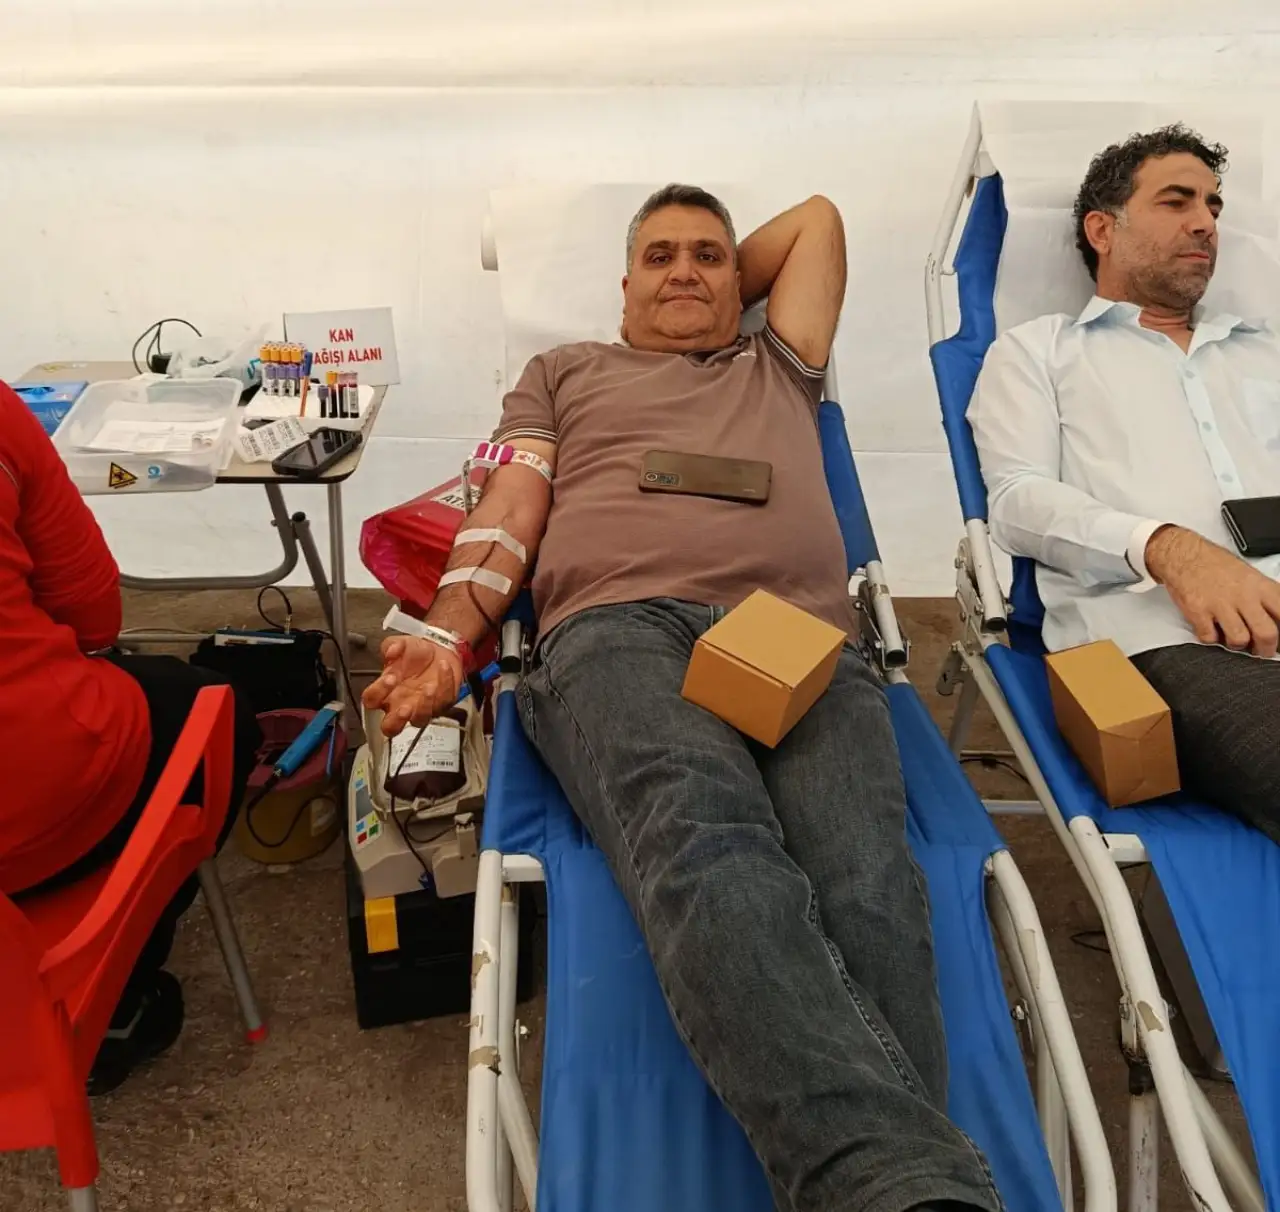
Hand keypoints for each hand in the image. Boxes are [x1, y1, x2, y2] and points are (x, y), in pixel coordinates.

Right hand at [361, 636, 464, 736]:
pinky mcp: (442, 703)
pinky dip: (445, 683)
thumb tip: (391, 651)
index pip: (371, 701)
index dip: (378, 692)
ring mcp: (422, 707)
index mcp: (385, 691)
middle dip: (397, 720)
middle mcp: (400, 704)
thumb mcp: (402, 644)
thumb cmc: (417, 652)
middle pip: (390, 728)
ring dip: (425, 706)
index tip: (390, 677)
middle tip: (404, 707)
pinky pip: (444, 700)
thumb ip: (393, 645)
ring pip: (420, 720)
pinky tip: (444, 667)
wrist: (440, 647)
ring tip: (429, 686)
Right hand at [1145, 524, 1279, 656]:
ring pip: (1239, 640)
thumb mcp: (1250, 575)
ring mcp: (1220, 604)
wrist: (1183, 554)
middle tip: (1260, 650)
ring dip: (1236, 644)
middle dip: (1265, 649)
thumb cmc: (1216, 565)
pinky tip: (1211, 629)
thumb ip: (1264, 598)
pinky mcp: (1198, 611)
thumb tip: (1275, 621)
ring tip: (1232, 638)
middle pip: (1267, 634)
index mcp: (1260, 586)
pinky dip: (1210, 638)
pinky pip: (1209, 638)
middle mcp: (1243, 595)